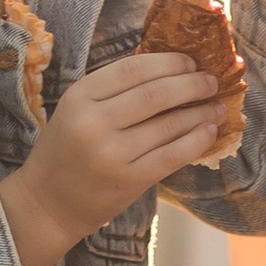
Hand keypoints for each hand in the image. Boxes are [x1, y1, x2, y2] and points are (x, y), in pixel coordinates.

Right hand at [0, 49, 224, 265]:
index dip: (168, 63)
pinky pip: (171, 155)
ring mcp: (112, 154)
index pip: (133, 69)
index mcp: (80, 97)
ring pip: (168, 124)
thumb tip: (166, 68)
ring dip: (200, 113)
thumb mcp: (77, 110)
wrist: (48, 203)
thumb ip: (112, 90)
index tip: (190, 62)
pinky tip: (209, 132)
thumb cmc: (67, 151)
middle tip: (211, 81)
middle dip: (191, 84)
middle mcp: (94, 123)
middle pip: (155, 94)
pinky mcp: (128, 180)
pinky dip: (195, 141)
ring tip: (217, 107)